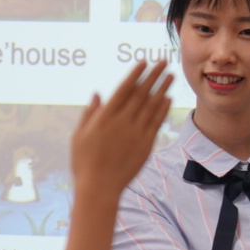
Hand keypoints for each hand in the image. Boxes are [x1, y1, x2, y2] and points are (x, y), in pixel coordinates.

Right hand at [72, 61, 173, 199]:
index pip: (123, 89)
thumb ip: (90, 113)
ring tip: (170, 75)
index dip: (135, 74)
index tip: (143, 62)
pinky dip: (163, 109)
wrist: (99, 187)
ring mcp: (135, 133)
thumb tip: (97, 94)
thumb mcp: (79, 135)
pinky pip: (156, 123)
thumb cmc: (84, 162)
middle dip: (153, 76)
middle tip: (163, 61)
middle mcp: (122, 122)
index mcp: (105, 117)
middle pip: (141, 94)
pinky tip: (168, 98)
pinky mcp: (145, 145)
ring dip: (162, 88)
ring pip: (152, 106)